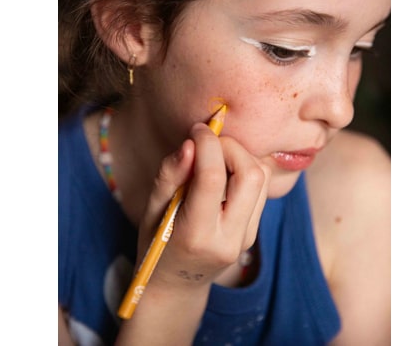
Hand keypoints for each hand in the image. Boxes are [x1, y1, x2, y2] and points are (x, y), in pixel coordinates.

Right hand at [138, 123, 270, 291]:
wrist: (176, 284)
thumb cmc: (156, 245)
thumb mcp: (151, 211)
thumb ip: (170, 176)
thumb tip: (191, 143)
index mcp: (197, 235)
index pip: (214, 178)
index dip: (207, 144)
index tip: (197, 129)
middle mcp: (231, 238)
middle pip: (251, 174)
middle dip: (231, 147)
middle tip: (208, 142)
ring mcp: (247, 237)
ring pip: (262, 178)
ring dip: (240, 156)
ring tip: (214, 157)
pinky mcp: (254, 231)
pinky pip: (260, 188)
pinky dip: (244, 169)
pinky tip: (223, 173)